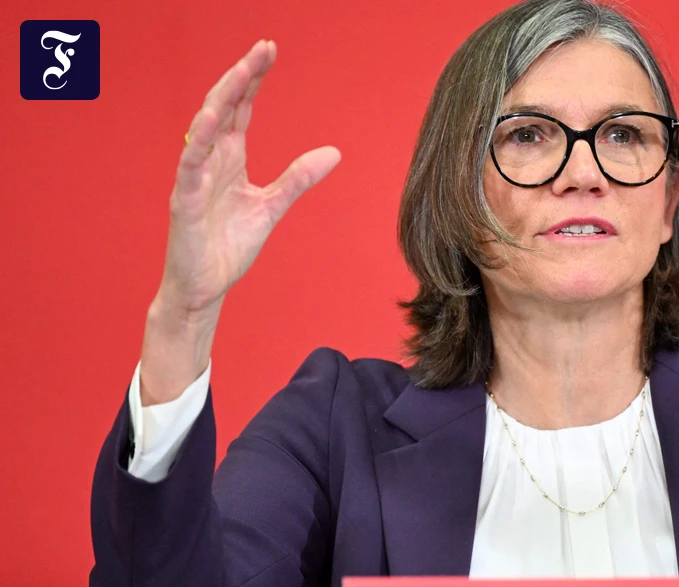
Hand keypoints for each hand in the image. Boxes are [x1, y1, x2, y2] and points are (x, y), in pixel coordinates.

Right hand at [159, 39, 340, 318]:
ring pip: (204, 128)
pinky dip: (199, 143)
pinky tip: (211, 121)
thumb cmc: (228, 245)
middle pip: (223, 106)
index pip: (240, 107)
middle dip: (241, 76)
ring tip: (242, 70)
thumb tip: (334, 153)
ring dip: (222, 98)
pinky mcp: (185, 202)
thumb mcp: (272, 206)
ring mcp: (194, 178)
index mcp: (229, 157)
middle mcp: (210, 160)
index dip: (253, 79)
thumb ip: (298, 178)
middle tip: (264, 48)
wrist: (206, 286)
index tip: (270, 50)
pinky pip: (189, 167)